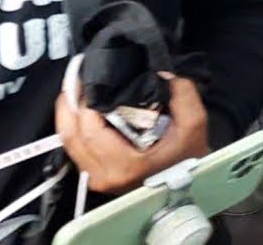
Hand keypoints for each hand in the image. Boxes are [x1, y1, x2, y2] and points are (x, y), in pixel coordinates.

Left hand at [56, 74, 209, 193]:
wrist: (187, 187)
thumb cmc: (189, 160)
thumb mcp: (195, 123)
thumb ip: (182, 93)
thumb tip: (161, 75)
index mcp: (125, 165)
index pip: (90, 131)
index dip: (85, 103)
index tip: (92, 80)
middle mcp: (105, 176)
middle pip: (70, 136)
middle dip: (69, 103)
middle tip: (76, 78)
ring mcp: (97, 180)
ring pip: (67, 143)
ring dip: (68, 114)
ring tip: (75, 90)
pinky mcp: (95, 178)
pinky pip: (75, 149)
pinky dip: (75, 127)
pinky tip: (82, 110)